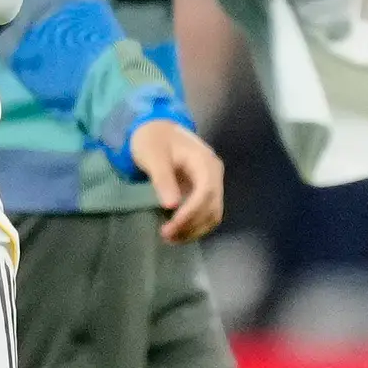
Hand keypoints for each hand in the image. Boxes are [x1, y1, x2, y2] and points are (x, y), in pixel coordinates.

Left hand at [127, 117, 225, 242]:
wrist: (156, 129)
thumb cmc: (153, 140)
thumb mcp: (153, 155)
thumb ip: (163, 178)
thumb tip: (171, 205)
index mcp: (205, 162)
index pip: (206, 193)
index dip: (191, 213)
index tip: (171, 227)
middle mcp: (214, 174)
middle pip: (212, 206)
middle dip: (191, 225)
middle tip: (166, 236)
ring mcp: (212, 183)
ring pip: (213, 213)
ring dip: (195, 229)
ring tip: (170, 238)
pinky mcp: (204, 191)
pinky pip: (206, 212)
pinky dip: (195, 225)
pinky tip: (178, 231)